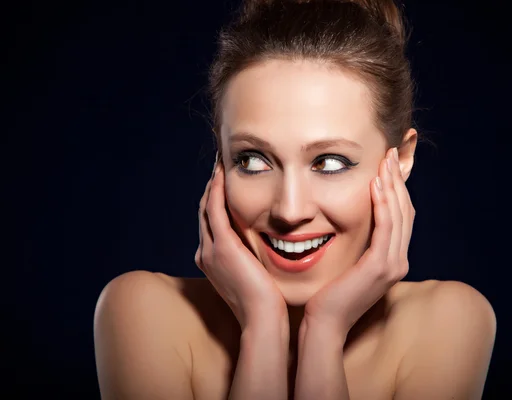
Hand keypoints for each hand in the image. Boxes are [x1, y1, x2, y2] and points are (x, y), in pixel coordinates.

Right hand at [195, 154, 286, 329]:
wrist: (263, 320)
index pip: (212, 223)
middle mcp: (205, 253)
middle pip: (205, 212)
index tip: (227, 183)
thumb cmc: (267, 303)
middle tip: (220, 166)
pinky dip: (217, 190)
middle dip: (213, 188)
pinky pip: (215, 210)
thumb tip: (268, 247)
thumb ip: (255, 260)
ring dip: (213, 184)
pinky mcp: (222, 247)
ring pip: (206, 207)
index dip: (217, 201)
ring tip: (220, 164)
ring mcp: (210, 250)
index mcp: (212, 261)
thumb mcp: (257, 276)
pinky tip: (223, 174)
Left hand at [303, 147, 414, 336]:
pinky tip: (375, 184)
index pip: (401, 217)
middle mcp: (398, 261)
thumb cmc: (329, 294)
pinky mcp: (380, 267)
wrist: (324, 322)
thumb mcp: (349, 264)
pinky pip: (386, 227)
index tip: (387, 166)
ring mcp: (393, 265)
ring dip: (392, 186)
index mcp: (392, 260)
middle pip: (405, 212)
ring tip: (383, 162)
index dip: (397, 190)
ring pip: (399, 215)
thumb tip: (354, 222)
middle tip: (389, 154)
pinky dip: (383, 204)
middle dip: (398, 180)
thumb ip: (359, 245)